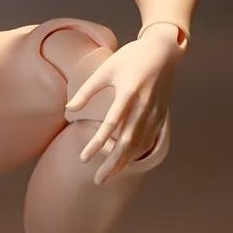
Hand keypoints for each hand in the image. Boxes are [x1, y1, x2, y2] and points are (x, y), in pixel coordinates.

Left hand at [65, 25, 183, 184]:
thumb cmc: (130, 58)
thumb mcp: (105, 69)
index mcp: (129, 92)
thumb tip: (68, 110)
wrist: (164, 51)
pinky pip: (149, 140)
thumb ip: (87, 91)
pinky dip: (137, 153)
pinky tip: (126, 162)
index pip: (111, 124)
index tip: (84, 158)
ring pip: (139, 144)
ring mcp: (155, 112)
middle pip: (128, 142)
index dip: (97, 143)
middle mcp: (144, 106)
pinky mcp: (161, 115)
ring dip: (124, 162)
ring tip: (108, 176)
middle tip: (97, 181)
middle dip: (112, 164)